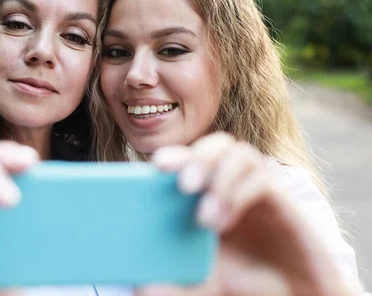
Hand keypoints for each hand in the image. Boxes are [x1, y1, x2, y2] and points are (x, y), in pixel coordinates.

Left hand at [138, 132, 356, 295]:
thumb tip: (141, 288)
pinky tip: (223, 223)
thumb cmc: (245, 285)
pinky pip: (262, 181)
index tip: (156, 165)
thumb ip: (175, 284)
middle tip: (182, 186)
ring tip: (203, 218)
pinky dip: (238, 196)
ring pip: (240, 153)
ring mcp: (260, 191)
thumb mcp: (203, 284)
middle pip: (216, 145)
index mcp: (209, 194)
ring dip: (219, 177)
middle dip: (196, 157)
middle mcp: (235, 185)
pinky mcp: (285, 204)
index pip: (192, 158)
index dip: (175, 155)